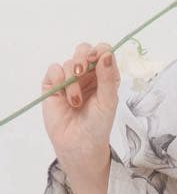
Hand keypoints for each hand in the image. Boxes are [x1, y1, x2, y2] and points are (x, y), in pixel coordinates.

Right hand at [41, 41, 120, 174]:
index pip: (104, 52)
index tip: (98, 60)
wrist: (78, 144)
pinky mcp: (53, 85)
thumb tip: (106, 54)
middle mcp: (88, 75)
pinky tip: (63, 96)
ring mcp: (70, 79)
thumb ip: (107, 78)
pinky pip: (53, 69)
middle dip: (82, 57)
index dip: (101, 51)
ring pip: (69, 62)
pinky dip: (58, 79)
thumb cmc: (97, 125)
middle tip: (82, 70)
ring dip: (72, 81)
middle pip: (84, 49)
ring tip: (75, 101)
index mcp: (105, 77)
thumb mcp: (107, 102)